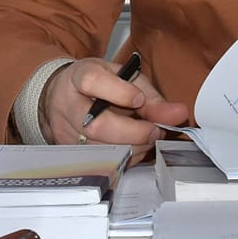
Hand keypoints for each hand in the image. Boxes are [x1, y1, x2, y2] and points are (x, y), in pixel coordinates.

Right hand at [41, 58, 189, 165]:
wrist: (59, 95)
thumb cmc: (96, 84)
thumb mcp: (122, 77)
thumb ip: (150, 95)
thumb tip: (178, 114)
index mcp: (79, 76)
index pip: (93, 82)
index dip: (120, 93)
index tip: (140, 99)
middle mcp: (67, 104)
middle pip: (97, 125)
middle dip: (134, 133)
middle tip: (155, 130)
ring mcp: (65, 131)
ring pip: (100, 149)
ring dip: (133, 148)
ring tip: (147, 138)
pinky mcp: (69, 152)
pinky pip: (100, 162)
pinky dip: (124, 158)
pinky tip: (133, 148)